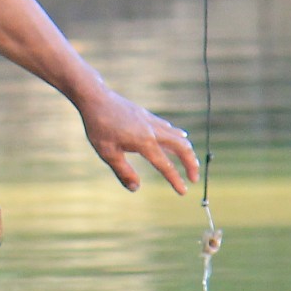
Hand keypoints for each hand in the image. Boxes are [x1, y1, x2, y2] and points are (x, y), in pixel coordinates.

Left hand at [75, 85, 198, 194]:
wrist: (96, 98)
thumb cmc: (99, 126)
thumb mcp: (108, 153)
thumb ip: (123, 172)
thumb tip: (135, 189)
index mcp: (144, 143)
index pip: (165, 166)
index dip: (176, 180)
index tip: (183, 192)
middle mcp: (153, 131)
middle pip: (183, 147)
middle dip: (192, 163)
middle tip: (194, 177)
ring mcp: (152, 121)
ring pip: (178, 136)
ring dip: (186, 150)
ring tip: (188, 161)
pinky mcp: (147, 115)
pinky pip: (168, 127)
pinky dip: (176, 136)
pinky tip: (176, 138)